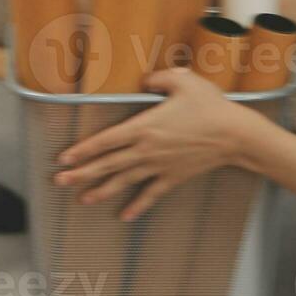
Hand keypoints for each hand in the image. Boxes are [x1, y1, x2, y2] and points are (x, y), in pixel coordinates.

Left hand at [53, 67, 262, 220]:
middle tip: (59, 182)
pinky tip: (124, 216)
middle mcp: (147, 150)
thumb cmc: (210, 106)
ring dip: (102, 191)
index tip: (64, 158)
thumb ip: (159, 78)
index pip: (105, 141)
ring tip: (82, 200)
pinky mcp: (173, 177)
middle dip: (81, 174)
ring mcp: (159, 166)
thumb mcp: (183, 81)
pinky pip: (151, 194)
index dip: (83, 150)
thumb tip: (145, 80)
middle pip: (108, 164)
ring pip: (124, 181)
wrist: (236, 135)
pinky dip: (138, 206)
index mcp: (144, 127)